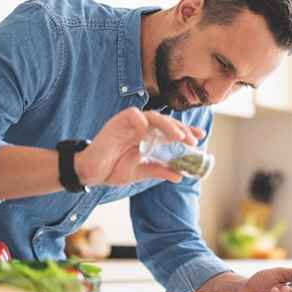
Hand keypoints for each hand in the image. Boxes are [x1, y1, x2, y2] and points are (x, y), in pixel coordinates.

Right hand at [75, 107, 205, 185]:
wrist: (91, 173)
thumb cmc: (114, 169)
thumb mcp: (140, 172)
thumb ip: (158, 170)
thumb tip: (179, 176)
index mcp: (149, 137)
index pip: (171, 131)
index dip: (186, 132)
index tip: (200, 137)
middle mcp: (142, 128)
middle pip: (166, 122)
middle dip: (181, 130)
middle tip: (192, 141)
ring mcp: (130, 124)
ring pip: (153, 117)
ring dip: (168, 125)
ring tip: (178, 136)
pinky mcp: (117, 122)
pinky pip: (131, 115)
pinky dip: (140, 121)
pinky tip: (146, 132)